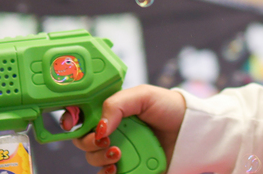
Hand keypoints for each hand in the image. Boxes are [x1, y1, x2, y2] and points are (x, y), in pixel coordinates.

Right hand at [71, 84, 186, 172]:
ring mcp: (119, 151)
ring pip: (93, 160)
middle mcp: (112, 131)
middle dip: (90, 143)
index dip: (72, 119)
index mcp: (112, 111)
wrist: (191, 130)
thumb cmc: (169, 108)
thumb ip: (117, 105)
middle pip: (84, 141)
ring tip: (118, 154)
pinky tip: (116, 169)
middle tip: (105, 141)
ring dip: (100, 159)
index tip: (71, 124)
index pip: (83, 116)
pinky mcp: (128, 169)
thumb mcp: (143, 95)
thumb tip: (99, 127)